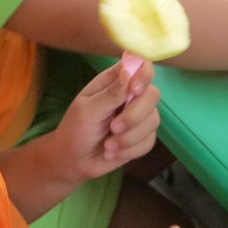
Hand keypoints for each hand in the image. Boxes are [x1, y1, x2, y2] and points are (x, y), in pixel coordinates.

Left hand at [47, 58, 161, 180]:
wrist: (74, 161)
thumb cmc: (76, 129)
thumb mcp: (87, 110)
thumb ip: (110, 93)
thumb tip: (128, 71)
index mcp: (116, 81)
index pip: (141, 66)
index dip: (144, 74)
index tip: (134, 89)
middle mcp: (132, 96)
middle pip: (153, 95)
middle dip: (134, 115)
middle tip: (113, 127)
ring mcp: (140, 117)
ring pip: (153, 121)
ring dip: (128, 137)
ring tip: (108, 145)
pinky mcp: (143, 137)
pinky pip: (149, 141)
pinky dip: (129, 150)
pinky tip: (113, 152)